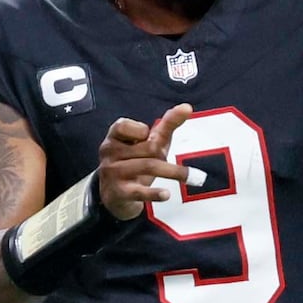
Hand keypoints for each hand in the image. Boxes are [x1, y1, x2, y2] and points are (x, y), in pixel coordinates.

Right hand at [96, 103, 193, 220]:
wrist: (115, 195)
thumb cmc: (134, 161)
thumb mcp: (149, 142)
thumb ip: (166, 124)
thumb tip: (187, 107)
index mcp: (114, 137)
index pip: (124, 126)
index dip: (140, 130)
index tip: (146, 134)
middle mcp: (109, 153)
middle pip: (146, 148)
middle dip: (160, 153)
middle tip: (164, 159)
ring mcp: (113, 173)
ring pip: (148, 166)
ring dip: (173, 171)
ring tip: (192, 177)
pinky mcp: (119, 193)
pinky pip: (139, 191)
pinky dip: (154, 193)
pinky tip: (166, 194)